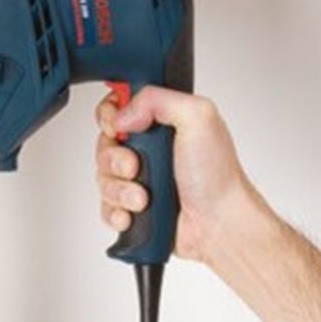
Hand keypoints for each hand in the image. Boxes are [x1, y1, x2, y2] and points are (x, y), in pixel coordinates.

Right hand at [95, 86, 251, 262]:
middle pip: (104, 143)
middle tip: (135, 167)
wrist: (218, 223)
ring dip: (120, 189)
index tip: (117, 127)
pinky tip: (135, 213)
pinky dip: (117, 211)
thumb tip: (123, 113)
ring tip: (143, 198)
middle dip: (114, 158)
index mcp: (161, 121)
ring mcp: (139, 178)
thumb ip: (158, 98)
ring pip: (102, 178)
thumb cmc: (217, 176)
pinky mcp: (132, 207)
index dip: (110, 115)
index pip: (118, 106)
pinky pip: (105, 207)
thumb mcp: (199, 116)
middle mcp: (148, 148)